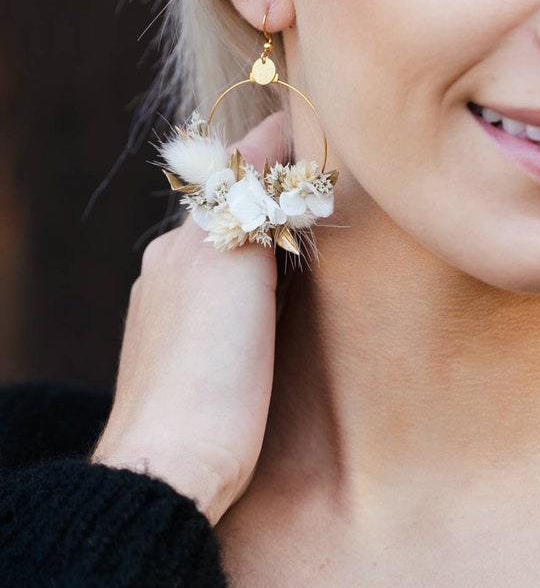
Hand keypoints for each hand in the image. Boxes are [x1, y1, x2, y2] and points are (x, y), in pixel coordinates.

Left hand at [91, 113, 285, 526]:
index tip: (312, 123)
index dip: (274, 145)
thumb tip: (266, 143)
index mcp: (181, 244)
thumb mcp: (232, 266)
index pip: (233, 174)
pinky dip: (249, 284)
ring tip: (307, 238)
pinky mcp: (182, 361)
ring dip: (260, 241)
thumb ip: (247, 202)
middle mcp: (168, 272)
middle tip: (323, 180)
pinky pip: (220, 300)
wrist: (173, 464)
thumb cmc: (210, 369)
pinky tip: (273, 306)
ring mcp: (170, 319)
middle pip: (226, 213)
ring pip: (222, 258)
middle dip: (269, 193)